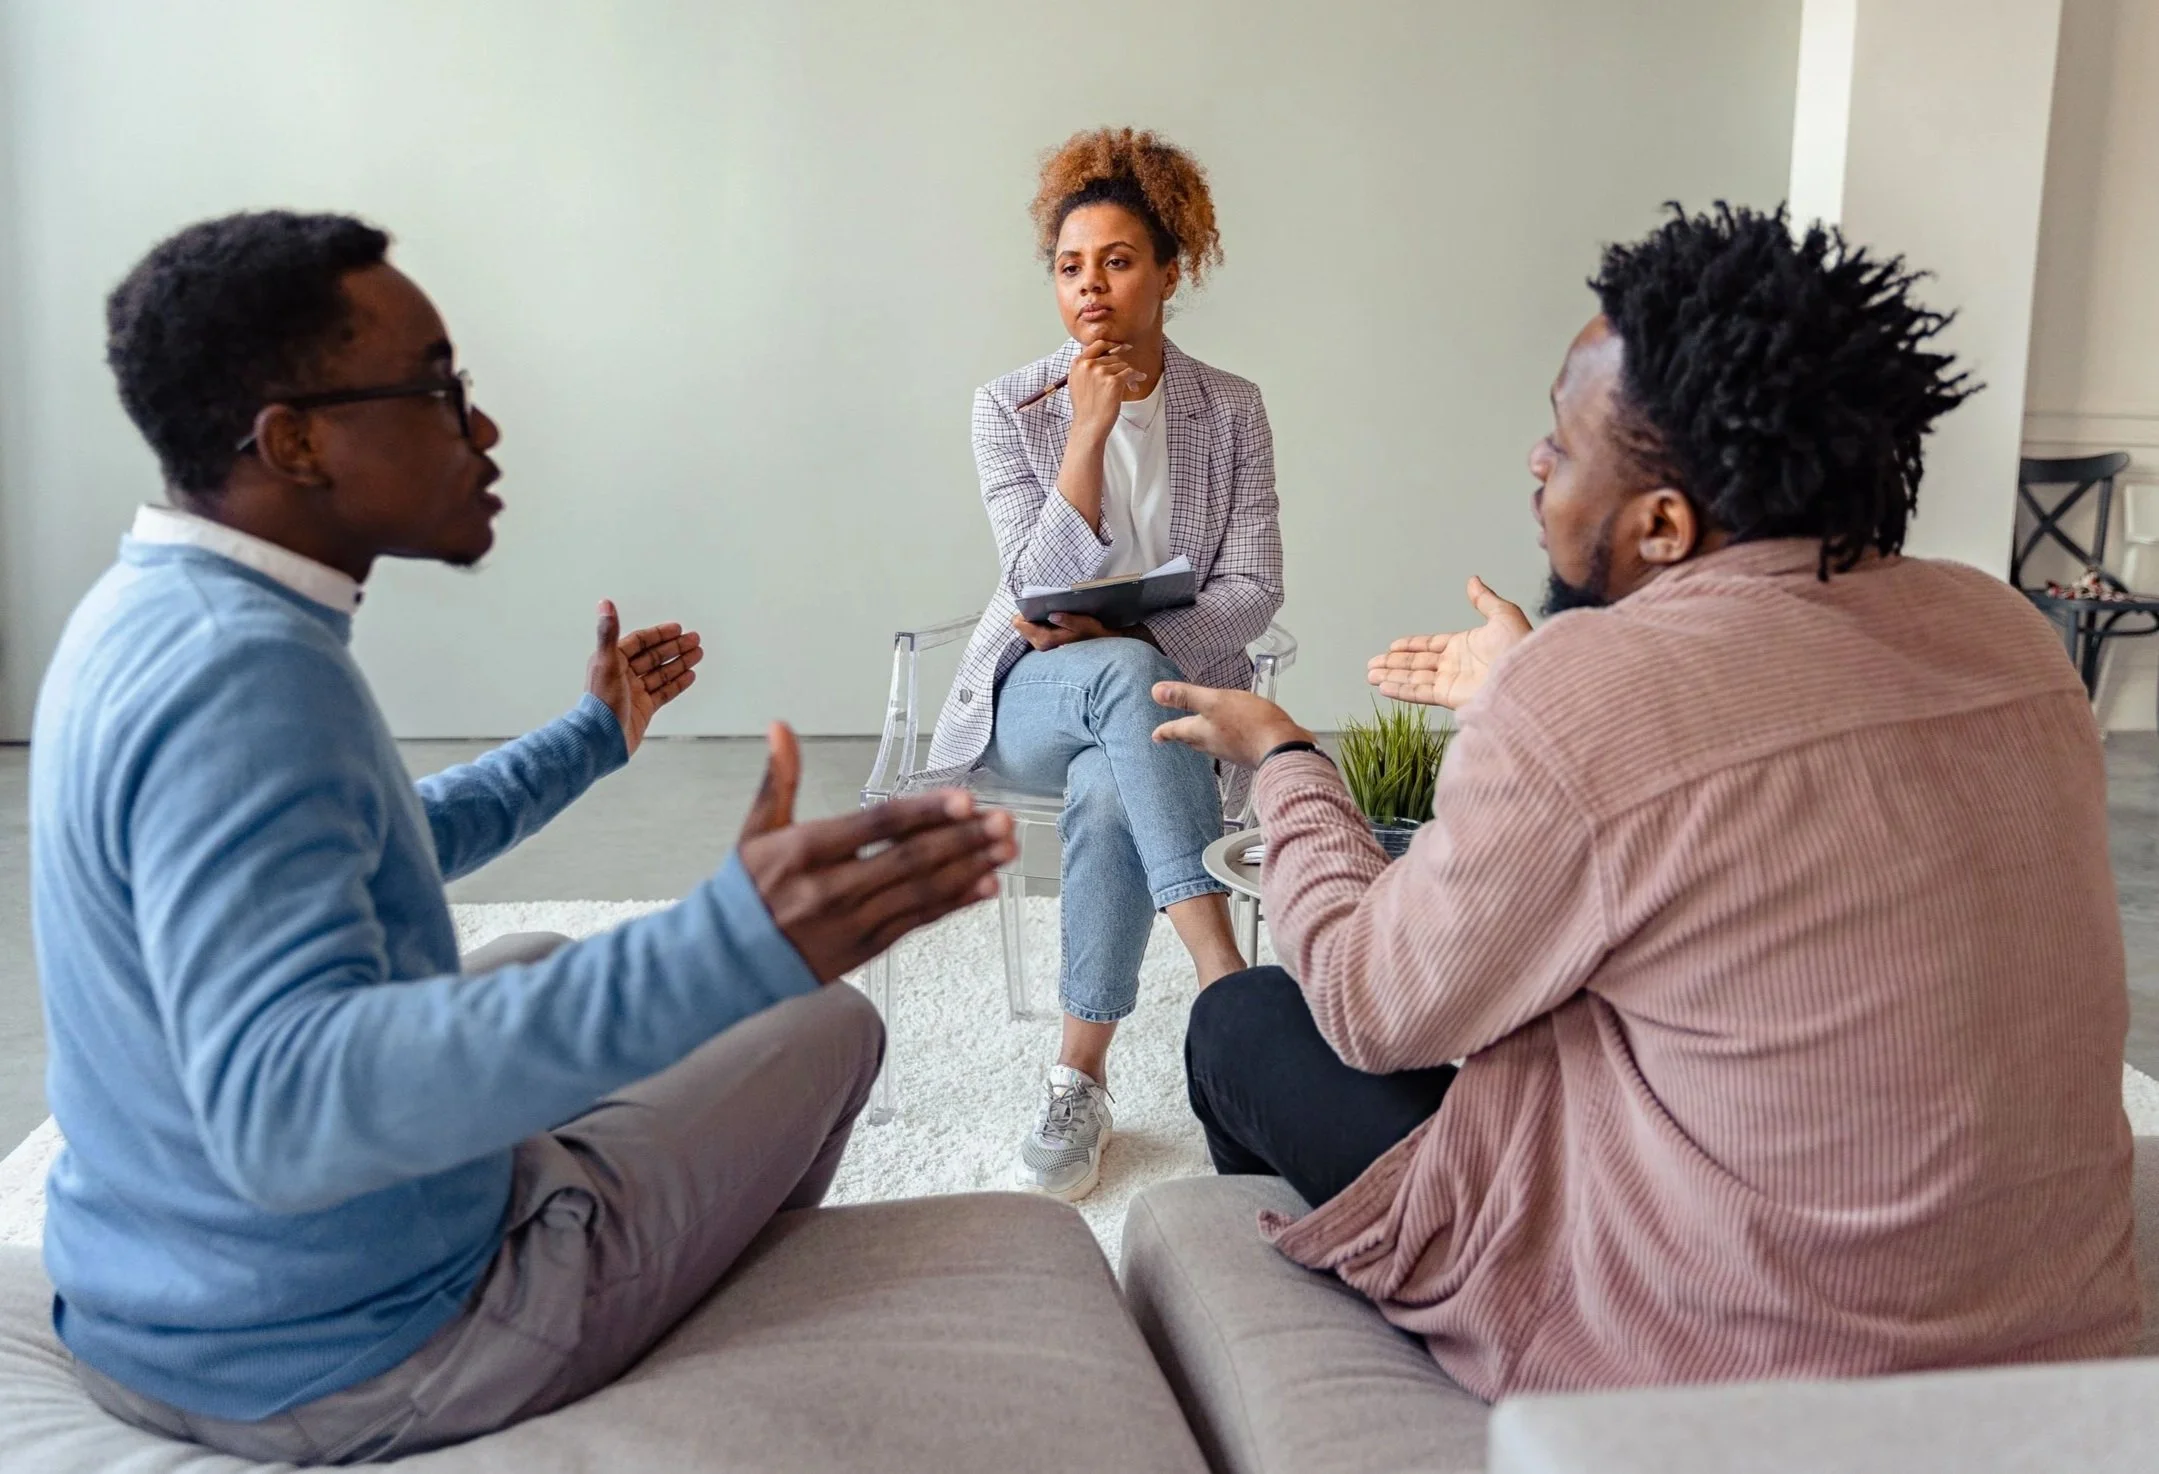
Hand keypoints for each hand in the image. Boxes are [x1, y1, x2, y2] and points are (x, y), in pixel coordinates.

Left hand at [584, 599, 703, 755]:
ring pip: (661, 673)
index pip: (639, 642)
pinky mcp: (643, 710)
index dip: (658, 634)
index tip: (678, 628)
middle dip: (675, 647)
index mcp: (612, 661)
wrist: (601, 741)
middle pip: (653, 656)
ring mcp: (634, 693)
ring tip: (698, 654)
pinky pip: (663, 692)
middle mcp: (623, 675)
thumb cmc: (601, 703)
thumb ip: (608, 632)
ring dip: (680, 662)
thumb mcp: (607, 663)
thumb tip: (604, 602)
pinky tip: (690, 675)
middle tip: (695, 639)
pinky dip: (677, 683)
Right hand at [736, 724, 1017, 981]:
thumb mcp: (755, 831)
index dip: (925, 812)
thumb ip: (778, 779)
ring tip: (1006, 849)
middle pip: (910, 859)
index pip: (877, 826)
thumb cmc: (745, 890)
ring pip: (922, 892)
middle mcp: (832, 887)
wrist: (726, 961)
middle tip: (1003, 822)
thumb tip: (779, 727)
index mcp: (805, 850)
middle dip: (964, 839)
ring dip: (971, 869)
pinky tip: (985, 887)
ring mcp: (852, 922)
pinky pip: (918, 922)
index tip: (965, 799)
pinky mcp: (865, 948)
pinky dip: (955, 904)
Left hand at [1010, 611, 1118, 651]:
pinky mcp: (1045, 644)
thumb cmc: (1091, 633)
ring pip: (1027, 627)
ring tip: (1049, 610)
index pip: (1020, 624)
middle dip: (1030, 613)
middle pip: (1021, 625)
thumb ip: (1066, 619)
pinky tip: (1051, 617)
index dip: (1024, 610)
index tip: (1035, 603)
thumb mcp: (1081, 623)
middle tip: (1044, 606)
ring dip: (1035, 618)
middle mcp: (1040, 644)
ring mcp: (1042, 645)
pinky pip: (1033, 630)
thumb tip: (1051, 614)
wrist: (1099, 647)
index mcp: (1045, 639)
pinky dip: (1039, 622)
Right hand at [1066, 338, 1147, 437]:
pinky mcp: (1113, 381)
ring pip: (1122, 366)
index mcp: (1078, 363)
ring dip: (1129, 375)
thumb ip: (1086, 367)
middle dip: (1122, 367)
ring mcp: (1100, 372)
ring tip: (1132, 386)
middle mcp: (1088, 365)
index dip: (1113, 345)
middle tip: (1129, 378)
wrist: (1089, 425)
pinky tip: (1139, 381)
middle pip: (1113, 357)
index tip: (1123, 347)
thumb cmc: (1085, 408)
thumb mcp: (1077, 382)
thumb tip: (1103, 355)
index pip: (1098, 345)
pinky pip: (1130, 373)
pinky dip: (1136, 376)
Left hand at [1151, 682, 1313, 768]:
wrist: (1282, 748)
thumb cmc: (1250, 724)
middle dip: (1182, 736)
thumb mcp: (1214, 702)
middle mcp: (1213, 744)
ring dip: (1202, 738)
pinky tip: (1232, 735)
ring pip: (1210, 743)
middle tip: (1174, 735)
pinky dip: (1225, 739)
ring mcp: (1231, 750)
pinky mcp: (1248, 751)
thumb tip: (1156, 692)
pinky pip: (1230, 745)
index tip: (1155, 735)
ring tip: (1199, 735)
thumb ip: (1186, 697)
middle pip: (1192, 739)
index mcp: (1201, 732)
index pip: (1176, 730)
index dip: (1165, 730)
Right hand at [1366, 577, 1531, 709]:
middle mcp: (1456, 665)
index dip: (1411, 646)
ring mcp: (1452, 682)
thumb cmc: (1521, 646)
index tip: (1392, 646)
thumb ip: (1484, 600)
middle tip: (1372, 664)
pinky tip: (1383, 686)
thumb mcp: (1503, 614)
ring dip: (1391, 676)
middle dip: (1393, 663)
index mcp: (1466, 646)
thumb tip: (1473, 580)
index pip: (1431, 646)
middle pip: (1417, 664)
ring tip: (1370, 674)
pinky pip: (1419, 692)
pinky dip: (1400, 690)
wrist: (1530, 676)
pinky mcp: (1450, 697)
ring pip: (1413, 678)